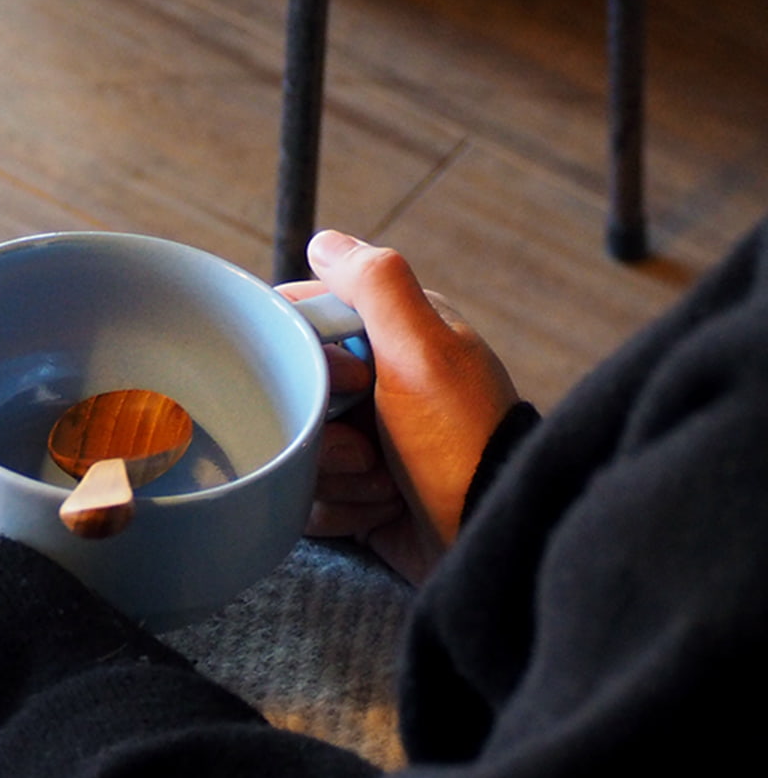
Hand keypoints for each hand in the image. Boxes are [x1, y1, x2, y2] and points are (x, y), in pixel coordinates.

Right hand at [280, 231, 518, 582]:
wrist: (483, 535)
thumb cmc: (460, 443)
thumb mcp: (422, 350)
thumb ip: (376, 284)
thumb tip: (324, 242)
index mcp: (394, 337)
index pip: (307, 323)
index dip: (311, 357)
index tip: (350, 383)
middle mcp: (378, 385)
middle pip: (294, 396)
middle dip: (324, 432)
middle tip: (370, 448)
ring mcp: (366, 441)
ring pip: (298, 450)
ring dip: (337, 476)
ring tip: (387, 484)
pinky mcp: (358, 493)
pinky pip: (309, 497)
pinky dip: (342, 509)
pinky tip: (382, 509)